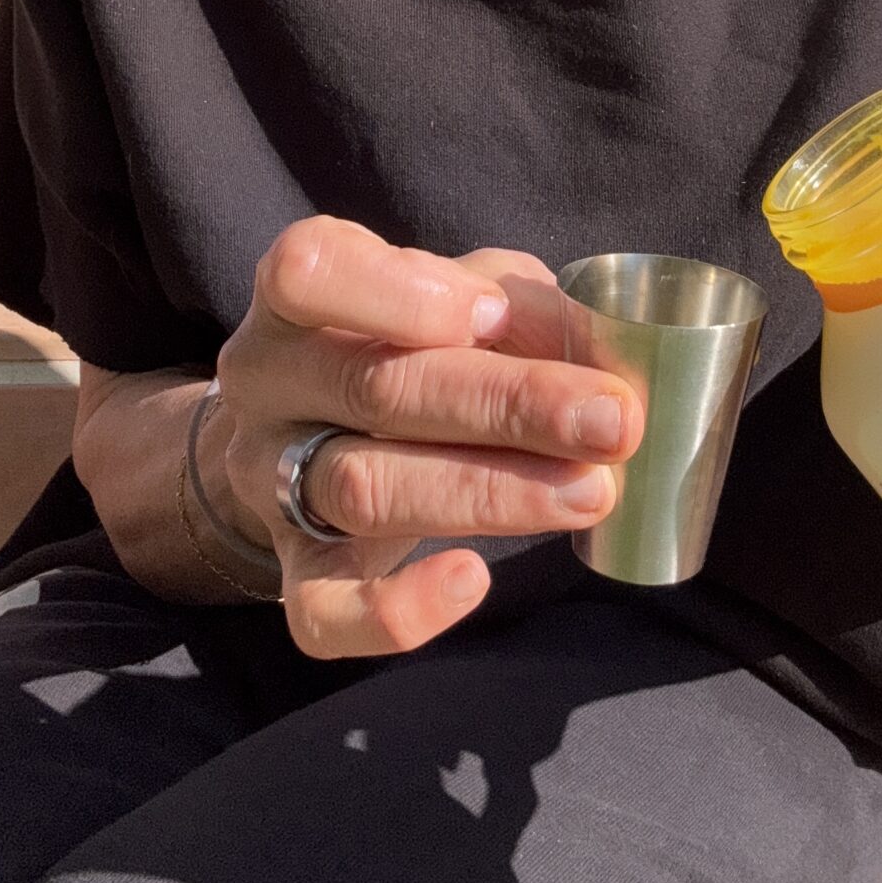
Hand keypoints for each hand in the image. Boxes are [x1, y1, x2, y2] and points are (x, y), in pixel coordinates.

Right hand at [214, 218, 643, 658]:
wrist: (312, 430)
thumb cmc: (408, 342)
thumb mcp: (459, 294)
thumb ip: (518, 305)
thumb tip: (600, 348)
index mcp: (295, 299)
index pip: (309, 272)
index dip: (399, 293)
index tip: (494, 313)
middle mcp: (268, 384)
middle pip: (372, 388)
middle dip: (505, 404)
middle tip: (614, 420)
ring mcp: (271, 482)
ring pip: (365, 490)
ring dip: (490, 493)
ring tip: (591, 491)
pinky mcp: (294, 571)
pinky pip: (323, 610)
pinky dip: (396, 608)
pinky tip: (471, 582)